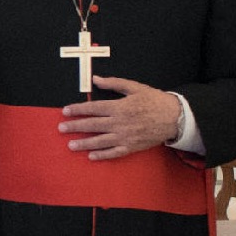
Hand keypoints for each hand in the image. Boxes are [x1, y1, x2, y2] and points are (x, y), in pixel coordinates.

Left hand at [59, 77, 183, 161]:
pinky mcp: (132, 147)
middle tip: (61, 128)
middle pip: (93, 125)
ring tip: (70, 145)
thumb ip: (114, 83)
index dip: (78, 109)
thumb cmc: (154, 100)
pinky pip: (114, 152)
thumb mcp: (135, 87)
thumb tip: (95, 79)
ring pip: (100, 141)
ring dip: (84, 143)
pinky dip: (102, 155)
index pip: (93, 108)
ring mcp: (125, 136)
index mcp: (119, 106)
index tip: (65, 111)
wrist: (174, 117)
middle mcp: (119, 122)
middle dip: (75, 127)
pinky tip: (91, 156)